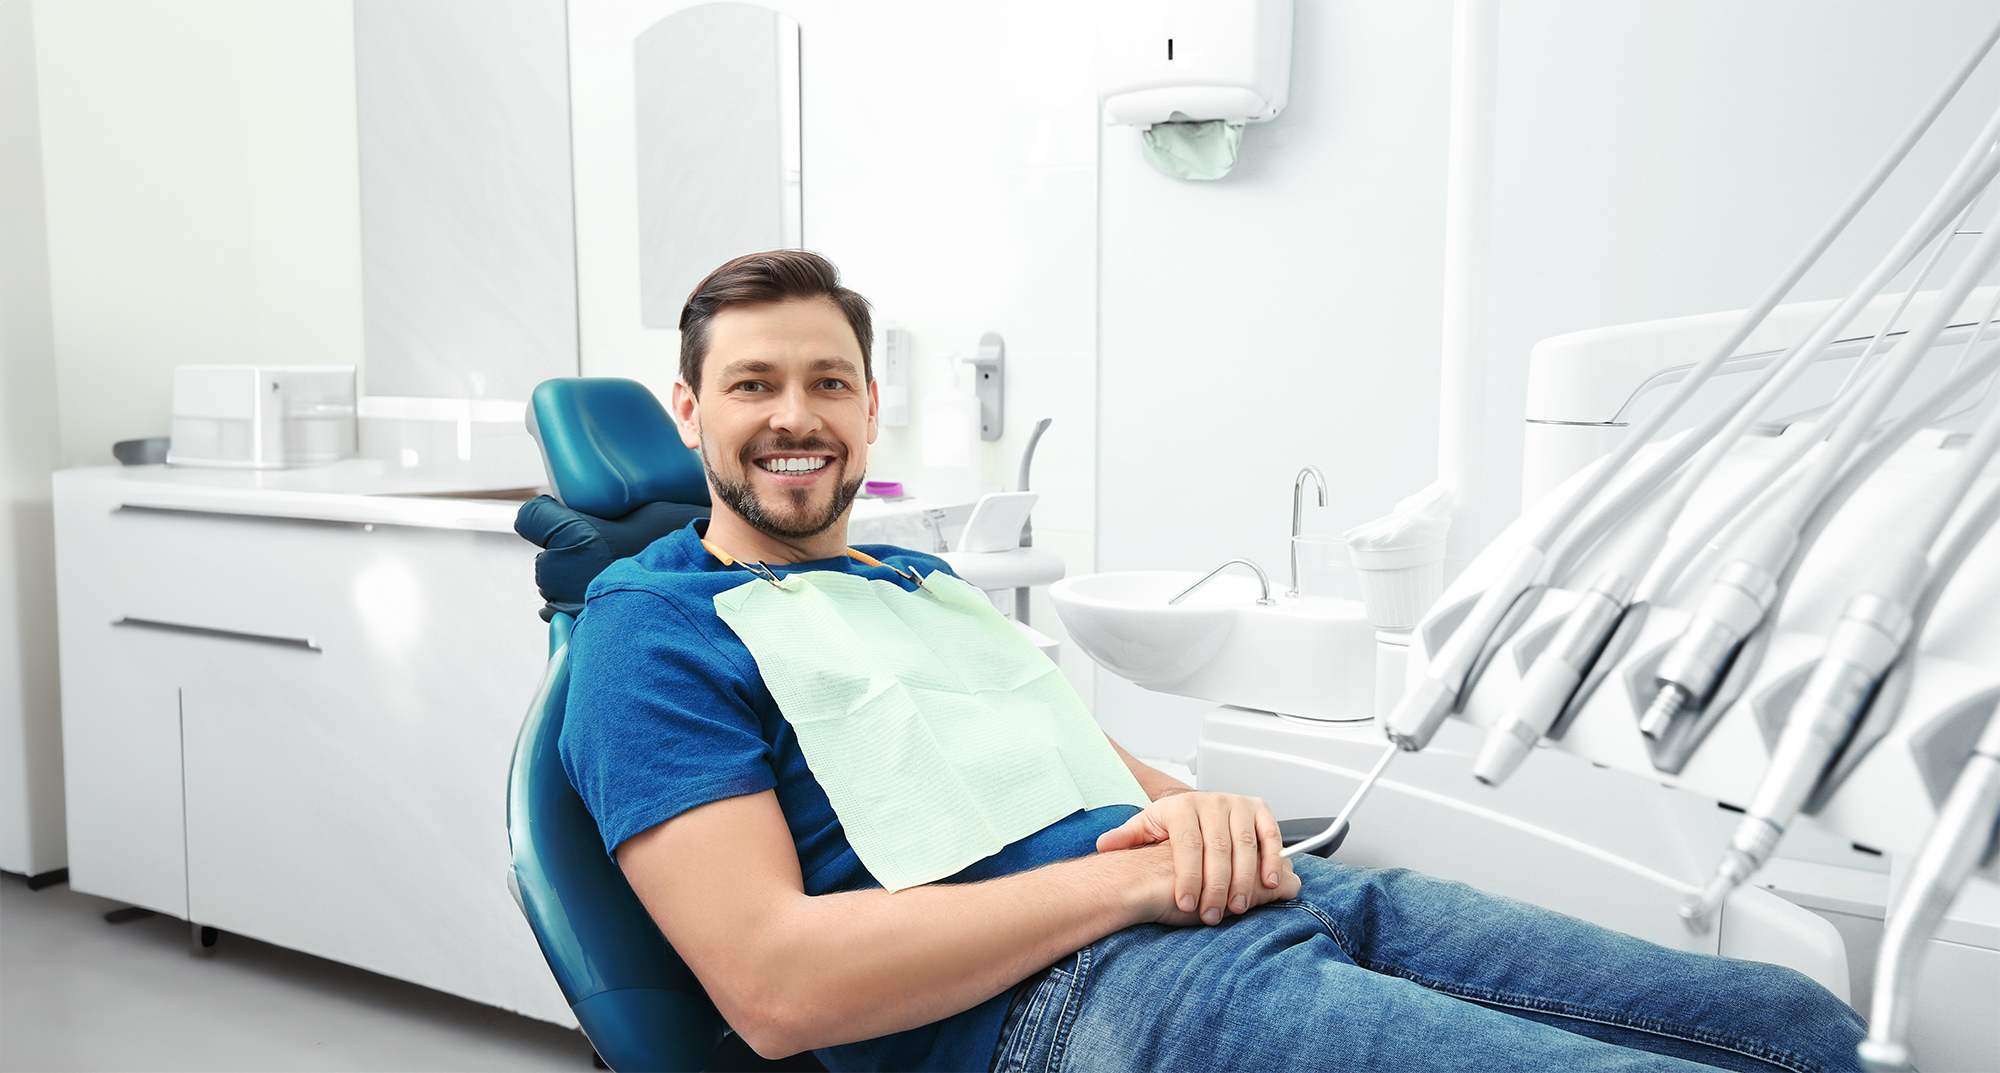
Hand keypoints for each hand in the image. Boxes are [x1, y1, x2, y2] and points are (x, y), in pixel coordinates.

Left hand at [1096, 791, 1296, 925]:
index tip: (1185, 904)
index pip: (1187, 845)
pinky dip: (1272, 859)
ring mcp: (1237, 804)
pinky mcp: (1259, 810)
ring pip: (1245, 844)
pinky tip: (1268, 884)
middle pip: (1217, 848)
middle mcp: (1211, 802)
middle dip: (1216, 886)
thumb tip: (1103, 845)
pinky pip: (1270, 835)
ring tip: (1238, 907)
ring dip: (1244, 879)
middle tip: (1213, 914)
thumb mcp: (1147, 827)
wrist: (1196, 807)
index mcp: (1182, 806)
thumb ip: (1127, 837)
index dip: (1187, 877)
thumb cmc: (1173, 824)